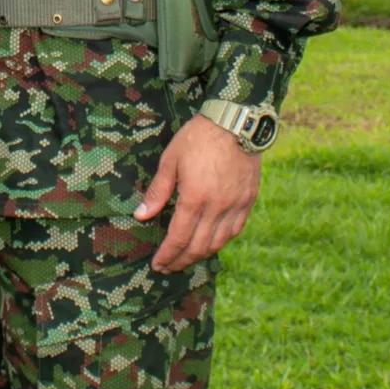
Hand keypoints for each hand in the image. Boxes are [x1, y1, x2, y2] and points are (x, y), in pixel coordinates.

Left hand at [135, 113, 260, 272]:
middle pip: (199, 247)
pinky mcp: (248, 200)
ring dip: (201, 255)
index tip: (158, 264)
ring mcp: (236, 205)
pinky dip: (221, 241)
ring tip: (187, 258)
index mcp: (194, 199)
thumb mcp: (170, 161)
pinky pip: (235, 230)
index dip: (167, 255)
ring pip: (218, 242)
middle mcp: (217, 208)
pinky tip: (211, 242)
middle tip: (169, 267)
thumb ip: (157, 192)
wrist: (235, 121)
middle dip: (181, 261)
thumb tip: (141, 215)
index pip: (179, 238)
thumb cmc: (198, 138)